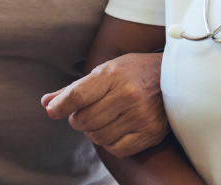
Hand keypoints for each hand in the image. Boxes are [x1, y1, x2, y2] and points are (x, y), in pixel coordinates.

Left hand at [42, 52, 166, 156]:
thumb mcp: (105, 71)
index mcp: (114, 74)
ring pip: (97, 137)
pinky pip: (115, 149)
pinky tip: (116, 129)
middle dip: (78, 120)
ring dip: (93, 132)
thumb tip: (46, 104)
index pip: (78, 95)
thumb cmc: (133, 73)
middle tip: (86, 112)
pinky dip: (110, 143)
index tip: (53, 111)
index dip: (60, 106)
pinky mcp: (150, 132)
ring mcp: (140, 115)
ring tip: (103, 120)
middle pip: (84, 120)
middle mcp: (128, 95)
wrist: (174, 77)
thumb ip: (75, 89)